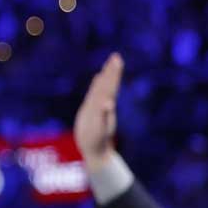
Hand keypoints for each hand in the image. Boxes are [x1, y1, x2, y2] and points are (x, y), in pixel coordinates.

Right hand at [74, 52, 121, 168]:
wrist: (95, 151)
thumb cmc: (96, 142)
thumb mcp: (98, 129)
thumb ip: (103, 115)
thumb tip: (108, 103)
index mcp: (105, 106)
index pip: (110, 86)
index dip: (113, 74)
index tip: (117, 61)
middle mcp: (103, 104)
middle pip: (108, 84)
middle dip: (112, 71)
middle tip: (116, 56)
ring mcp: (97, 106)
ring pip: (103, 87)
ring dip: (106, 75)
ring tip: (110, 63)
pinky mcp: (91, 110)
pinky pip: (94, 93)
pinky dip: (97, 84)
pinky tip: (98, 77)